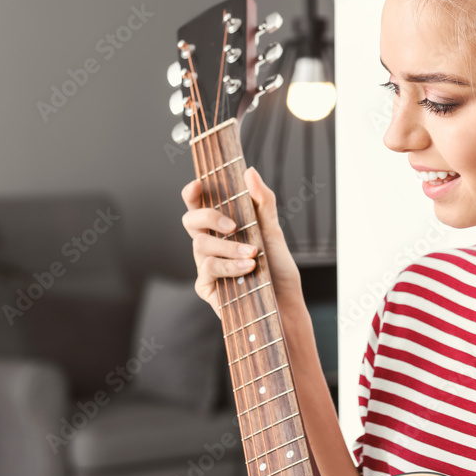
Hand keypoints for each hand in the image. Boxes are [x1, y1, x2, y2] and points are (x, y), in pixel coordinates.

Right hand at [181, 166, 303, 318]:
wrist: (285, 304)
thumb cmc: (278, 268)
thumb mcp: (273, 230)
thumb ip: (263, 201)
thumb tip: (250, 171)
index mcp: (221, 226)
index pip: (199, 203)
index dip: (192, 192)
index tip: (198, 184)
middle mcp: (210, 243)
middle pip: (190, 220)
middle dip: (208, 217)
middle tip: (232, 226)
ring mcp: (205, 264)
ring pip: (201, 245)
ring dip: (229, 247)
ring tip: (253, 254)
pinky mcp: (205, 286)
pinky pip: (208, 269)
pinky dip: (230, 266)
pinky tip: (248, 268)